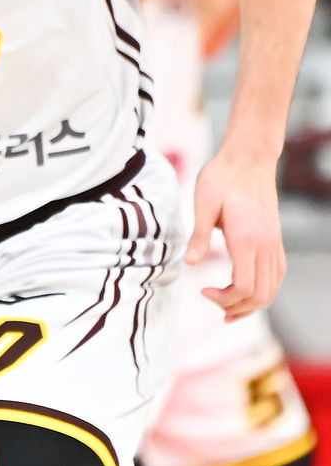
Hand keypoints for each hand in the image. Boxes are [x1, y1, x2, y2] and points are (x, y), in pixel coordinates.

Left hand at [186, 153, 285, 318]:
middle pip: (260, 295)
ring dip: (252, 303)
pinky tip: (247, 289)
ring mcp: (273, 243)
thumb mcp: (203, 202)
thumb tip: (189, 263)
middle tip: (212, 301)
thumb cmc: (223, 176)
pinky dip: (264, 289)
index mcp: (246, 239)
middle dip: (236, 307)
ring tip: (229, 307)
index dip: (224, 299)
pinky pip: (277, 274)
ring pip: (271, 288)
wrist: (249, 157)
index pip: (244, 287)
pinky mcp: (275, 239)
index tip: (203, 291)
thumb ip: (198, 236)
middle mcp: (265, 245)